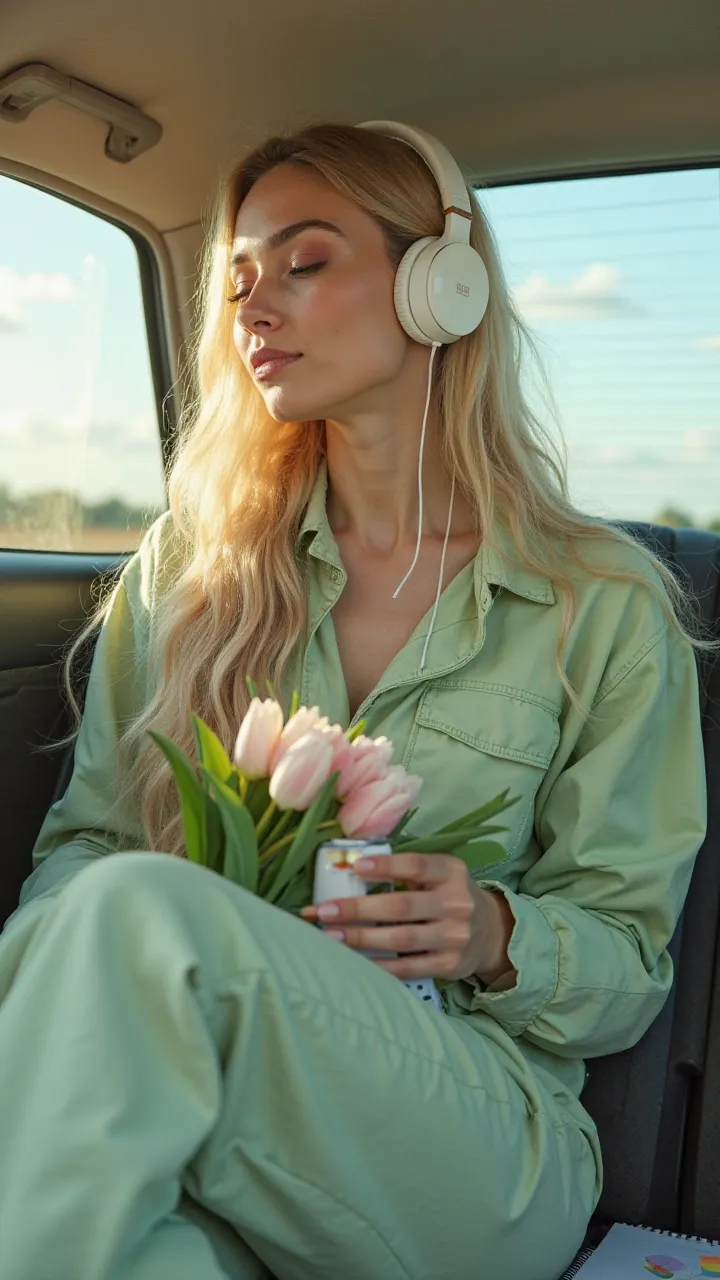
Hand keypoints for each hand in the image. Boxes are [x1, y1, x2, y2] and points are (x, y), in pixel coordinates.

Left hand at [299, 852, 515, 985]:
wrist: (491, 932)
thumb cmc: (449, 896)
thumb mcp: (440, 875)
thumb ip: (408, 872)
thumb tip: (353, 871)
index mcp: (452, 873)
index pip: (417, 866)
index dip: (386, 866)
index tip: (355, 867)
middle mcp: (457, 904)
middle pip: (402, 906)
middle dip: (359, 909)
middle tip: (325, 910)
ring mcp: (455, 937)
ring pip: (402, 939)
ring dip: (361, 938)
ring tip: (330, 936)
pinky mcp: (449, 965)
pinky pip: (408, 968)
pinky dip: (378, 965)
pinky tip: (354, 961)